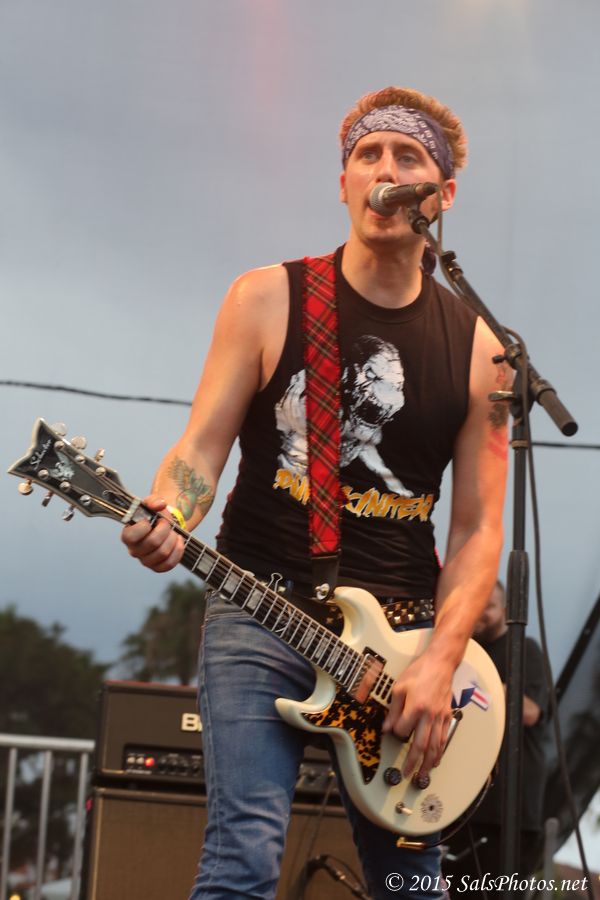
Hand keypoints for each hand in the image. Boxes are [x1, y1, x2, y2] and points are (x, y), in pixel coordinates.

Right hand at [121, 495, 184, 572]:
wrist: (166, 525)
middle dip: (165, 529)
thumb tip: (159, 505)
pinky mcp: (157, 567)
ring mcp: (145, 560)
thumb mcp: (152, 503)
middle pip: (152, 543)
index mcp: (128, 535)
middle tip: (167, 522)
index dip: (145, 525)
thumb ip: (154, 500)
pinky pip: (168, 564)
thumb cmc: (155, 515)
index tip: (152, 518)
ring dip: (172, 539)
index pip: (132, 536)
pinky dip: (177, 551)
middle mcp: (134, 550)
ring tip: (173, 532)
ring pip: (162, 553)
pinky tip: (179, 541)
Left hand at [382, 651, 453, 778]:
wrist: (440, 663)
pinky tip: (436, 759)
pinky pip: (444, 738)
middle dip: (413, 762)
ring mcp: (440, 717)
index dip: (397, 734)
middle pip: (421, 745)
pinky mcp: (447, 716)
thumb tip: (387, 727)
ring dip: (428, 762)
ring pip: (435, 745)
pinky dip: (440, 751)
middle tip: (407, 774)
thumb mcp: (399, 687)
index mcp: (416, 707)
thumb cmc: (420, 672)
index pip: (403, 730)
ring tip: (423, 774)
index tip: (393, 733)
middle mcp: (430, 715)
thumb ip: (393, 710)